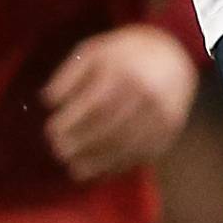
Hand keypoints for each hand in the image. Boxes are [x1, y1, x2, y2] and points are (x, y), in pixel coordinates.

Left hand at [42, 24, 199, 181]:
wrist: (174, 54)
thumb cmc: (123, 54)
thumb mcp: (94, 51)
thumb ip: (69, 74)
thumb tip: (48, 101)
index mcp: (126, 73)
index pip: (95, 104)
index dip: (71, 121)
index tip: (50, 132)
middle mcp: (148, 95)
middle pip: (111, 127)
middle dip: (82, 144)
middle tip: (58, 153)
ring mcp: (162, 115)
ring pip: (127, 145)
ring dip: (98, 162)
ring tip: (74, 170)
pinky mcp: (170, 130)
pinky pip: (143, 153)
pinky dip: (119, 166)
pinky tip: (100, 171)